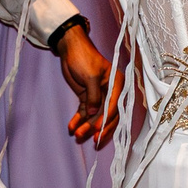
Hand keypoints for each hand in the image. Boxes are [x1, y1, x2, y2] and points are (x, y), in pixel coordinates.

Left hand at [55, 23, 120, 145]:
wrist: (70, 50)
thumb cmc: (83, 58)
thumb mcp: (90, 76)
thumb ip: (94, 96)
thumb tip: (94, 114)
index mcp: (117, 84)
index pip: (114, 106)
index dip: (106, 119)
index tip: (96, 129)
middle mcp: (111, 92)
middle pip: (107, 115)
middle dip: (97, 127)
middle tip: (87, 138)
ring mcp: (99, 96)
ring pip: (95, 116)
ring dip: (86, 126)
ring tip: (76, 134)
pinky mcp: (87, 98)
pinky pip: (84, 112)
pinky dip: (78, 120)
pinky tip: (71, 126)